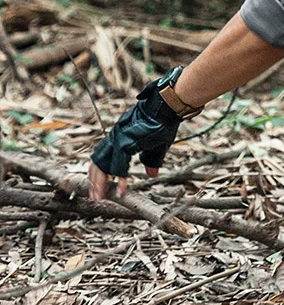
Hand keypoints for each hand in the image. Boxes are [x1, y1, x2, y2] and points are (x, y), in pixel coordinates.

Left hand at [88, 76, 182, 200]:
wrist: (168, 106)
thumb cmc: (165, 122)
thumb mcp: (157, 145)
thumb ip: (151, 160)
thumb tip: (151, 174)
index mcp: (120, 136)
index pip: (104, 158)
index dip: (100, 174)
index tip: (100, 188)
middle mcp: (115, 136)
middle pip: (97, 163)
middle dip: (94, 182)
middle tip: (95, 197)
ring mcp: (119, 138)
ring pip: (102, 165)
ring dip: (99, 184)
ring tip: (100, 198)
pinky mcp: (126, 141)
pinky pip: (118, 165)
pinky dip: (118, 179)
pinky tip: (121, 191)